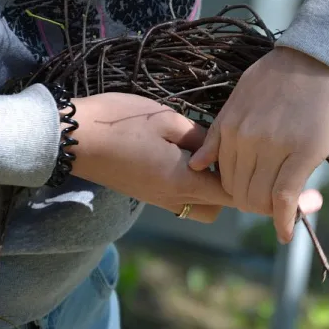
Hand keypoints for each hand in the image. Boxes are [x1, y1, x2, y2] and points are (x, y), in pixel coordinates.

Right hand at [67, 92, 232, 222]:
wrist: (74, 139)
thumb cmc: (122, 123)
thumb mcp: (167, 120)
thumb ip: (199, 137)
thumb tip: (218, 148)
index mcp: (184, 181)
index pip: (229, 196)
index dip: (246, 185)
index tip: (254, 165)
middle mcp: (174, 198)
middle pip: (216, 208)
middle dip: (228, 190)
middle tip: (228, 160)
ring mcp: (159, 200)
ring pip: (198, 208)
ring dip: (209, 192)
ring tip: (206, 162)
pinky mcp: (146, 195)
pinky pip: (180, 202)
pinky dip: (191, 190)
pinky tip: (186, 163)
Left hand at [189, 46, 328, 242]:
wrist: (325, 55)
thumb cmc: (286, 72)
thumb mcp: (242, 94)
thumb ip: (220, 130)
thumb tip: (198, 164)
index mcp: (230, 124)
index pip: (223, 175)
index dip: (235, 191)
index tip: (251, 194)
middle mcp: (246, 138)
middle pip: (239, 191)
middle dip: (251, 204)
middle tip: (270, 205)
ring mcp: (273, 147)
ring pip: (260, 198)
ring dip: (268, 211)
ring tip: (282, 212)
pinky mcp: (302, 153)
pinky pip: (285, 197)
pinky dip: (284, 220)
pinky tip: (286, 233)